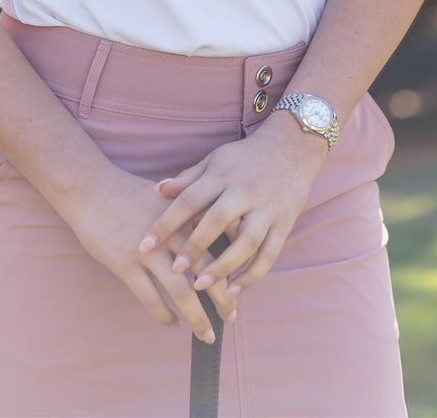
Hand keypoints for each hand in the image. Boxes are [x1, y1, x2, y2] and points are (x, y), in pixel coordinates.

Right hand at [64, 164, 241, 341]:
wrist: (91, 188)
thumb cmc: (129, 194)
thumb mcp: (165, 198)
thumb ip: (189, 215)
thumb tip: (215, 238)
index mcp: (184, 215)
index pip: (218, 246)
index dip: (233, 270)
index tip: (241, 289)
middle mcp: (171, 234)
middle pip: (206, 272)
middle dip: (222, 299)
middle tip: (232, 318)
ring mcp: (148, 250)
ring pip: (181, 292)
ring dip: (198, 318)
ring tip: (207, 335)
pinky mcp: (125, 264)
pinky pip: (151, 299)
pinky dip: (164, 315)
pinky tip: (172, 323)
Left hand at [137, 116, 326, 294]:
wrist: (292, 147)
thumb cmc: (245, 158)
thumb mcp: (215, 160)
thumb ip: (188, 178)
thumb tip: (157, 190)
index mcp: (223, 175)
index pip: (189, 199)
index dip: (166, 223)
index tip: (144, 245)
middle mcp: (245, 192)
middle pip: (217, 220)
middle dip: (195, 246)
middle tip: (174, 269)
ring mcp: (266, 209)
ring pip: (246, 243)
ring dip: (223, 267)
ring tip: (200, 286)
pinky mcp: (284, 224)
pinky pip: (269, 255)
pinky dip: (252, 275)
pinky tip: (233, 290)